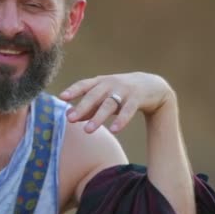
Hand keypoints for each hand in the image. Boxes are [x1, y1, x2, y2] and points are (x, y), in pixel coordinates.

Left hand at [59, 72, 175, 133]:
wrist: (153, 86)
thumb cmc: (122, 93)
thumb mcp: (105, 97)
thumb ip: (88, 107)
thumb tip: (68, 116)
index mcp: (101, 82)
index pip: (85, 84)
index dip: (73, 90)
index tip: (62, 97)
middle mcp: (111, 84)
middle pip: (94, 95)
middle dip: (82, 107)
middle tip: (70, 119)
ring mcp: (125, 90)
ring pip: (109, 104)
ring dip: (98, 117)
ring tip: (88, 131)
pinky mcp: (138, 98)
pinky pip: (128, 110)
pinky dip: (121, 120)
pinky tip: (114, 130)